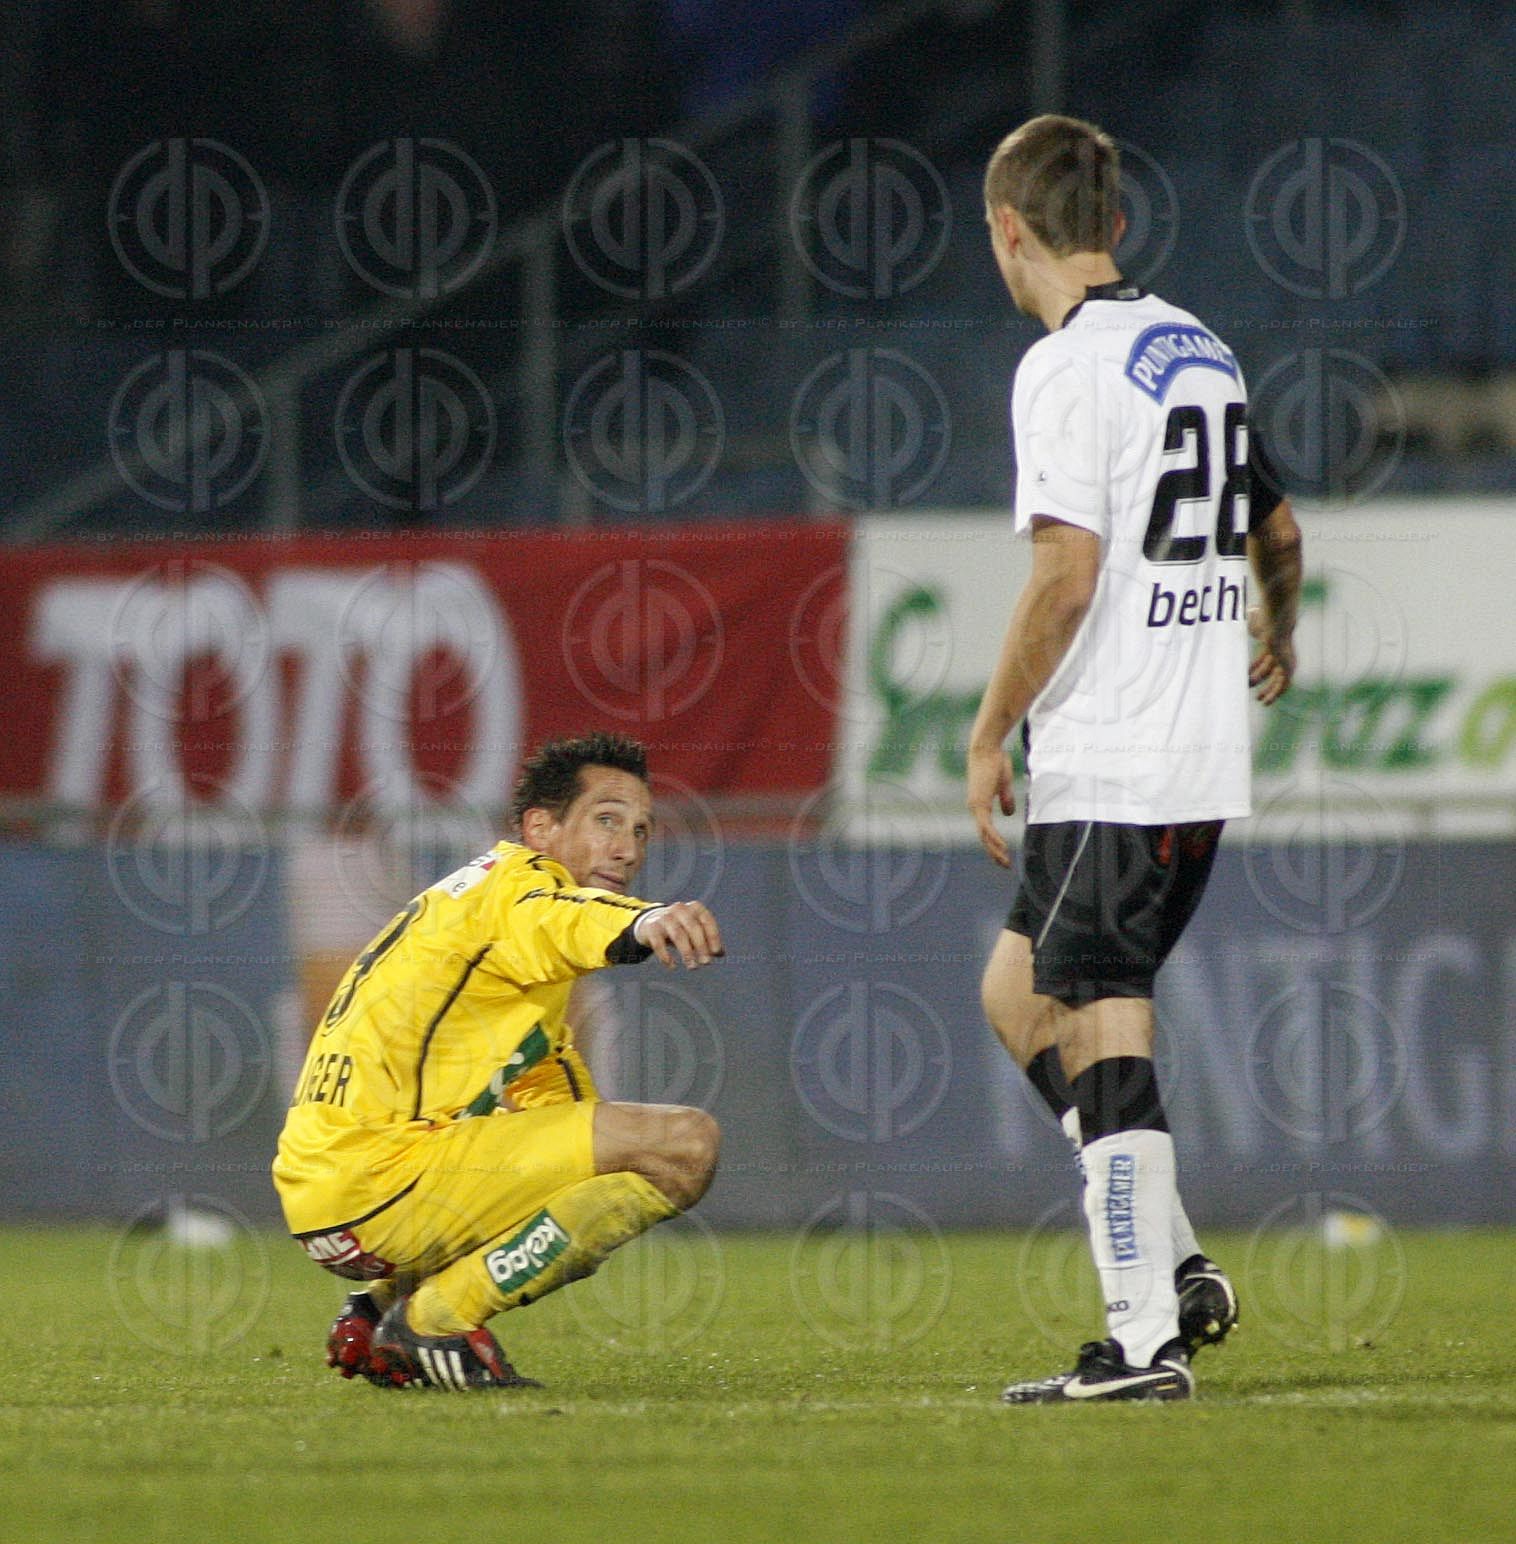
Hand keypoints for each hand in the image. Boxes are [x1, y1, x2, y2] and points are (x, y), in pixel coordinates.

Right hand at [636, 901, 723, 969]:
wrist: (651, 923)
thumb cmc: (680, 928)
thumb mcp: (695, 931)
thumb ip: (708, 940)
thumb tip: (721, 954)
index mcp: (694, 908)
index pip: (707, 921)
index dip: (713, 936)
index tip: (716, 952)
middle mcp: (679, 909)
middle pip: (693, 927)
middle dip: (701, 946)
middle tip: (706, 962)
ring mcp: (664, 917)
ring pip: (678, 935)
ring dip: (687, 952)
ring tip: (692, 966)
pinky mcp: (651, 928)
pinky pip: (659, 943)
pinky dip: (666, 956)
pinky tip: (672, 966)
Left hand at [966, 742, 1015, 867]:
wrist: (987, 749)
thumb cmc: (995, 762)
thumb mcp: (1004, 785)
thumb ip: (1005, 800)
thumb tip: (1008, 814)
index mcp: (980, 804)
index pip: (986, 829)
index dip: (994, 843)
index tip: (1004, 854)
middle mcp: (975, 807)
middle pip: (984, 836)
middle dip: (994, 852)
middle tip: (1005, 865)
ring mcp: (975, 806)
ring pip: (984, 835)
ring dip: (995, 850)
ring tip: (1005, 862)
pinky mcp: (979, 803)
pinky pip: (986, 826)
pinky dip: (994, 838)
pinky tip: (1002, 848)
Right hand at [1247, 605, 1295, 704]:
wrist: (1277, 624)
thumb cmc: (1265, 621)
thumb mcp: (1254, 626)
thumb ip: (1251, 626)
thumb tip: (1245, 617)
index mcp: (1274, 644)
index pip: (1264, 659)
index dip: (1254, 668)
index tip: (1245, 676)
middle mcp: (1282, 654)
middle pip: (1271, 670)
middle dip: (1260, 679)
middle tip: (1249, 687)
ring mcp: (1287, 661)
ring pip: (1278, 680)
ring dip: (1268, 690)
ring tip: (1259, 699)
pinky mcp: (1289, 667)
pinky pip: (1283, 684)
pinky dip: (1275, 694)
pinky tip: (1267, 702)